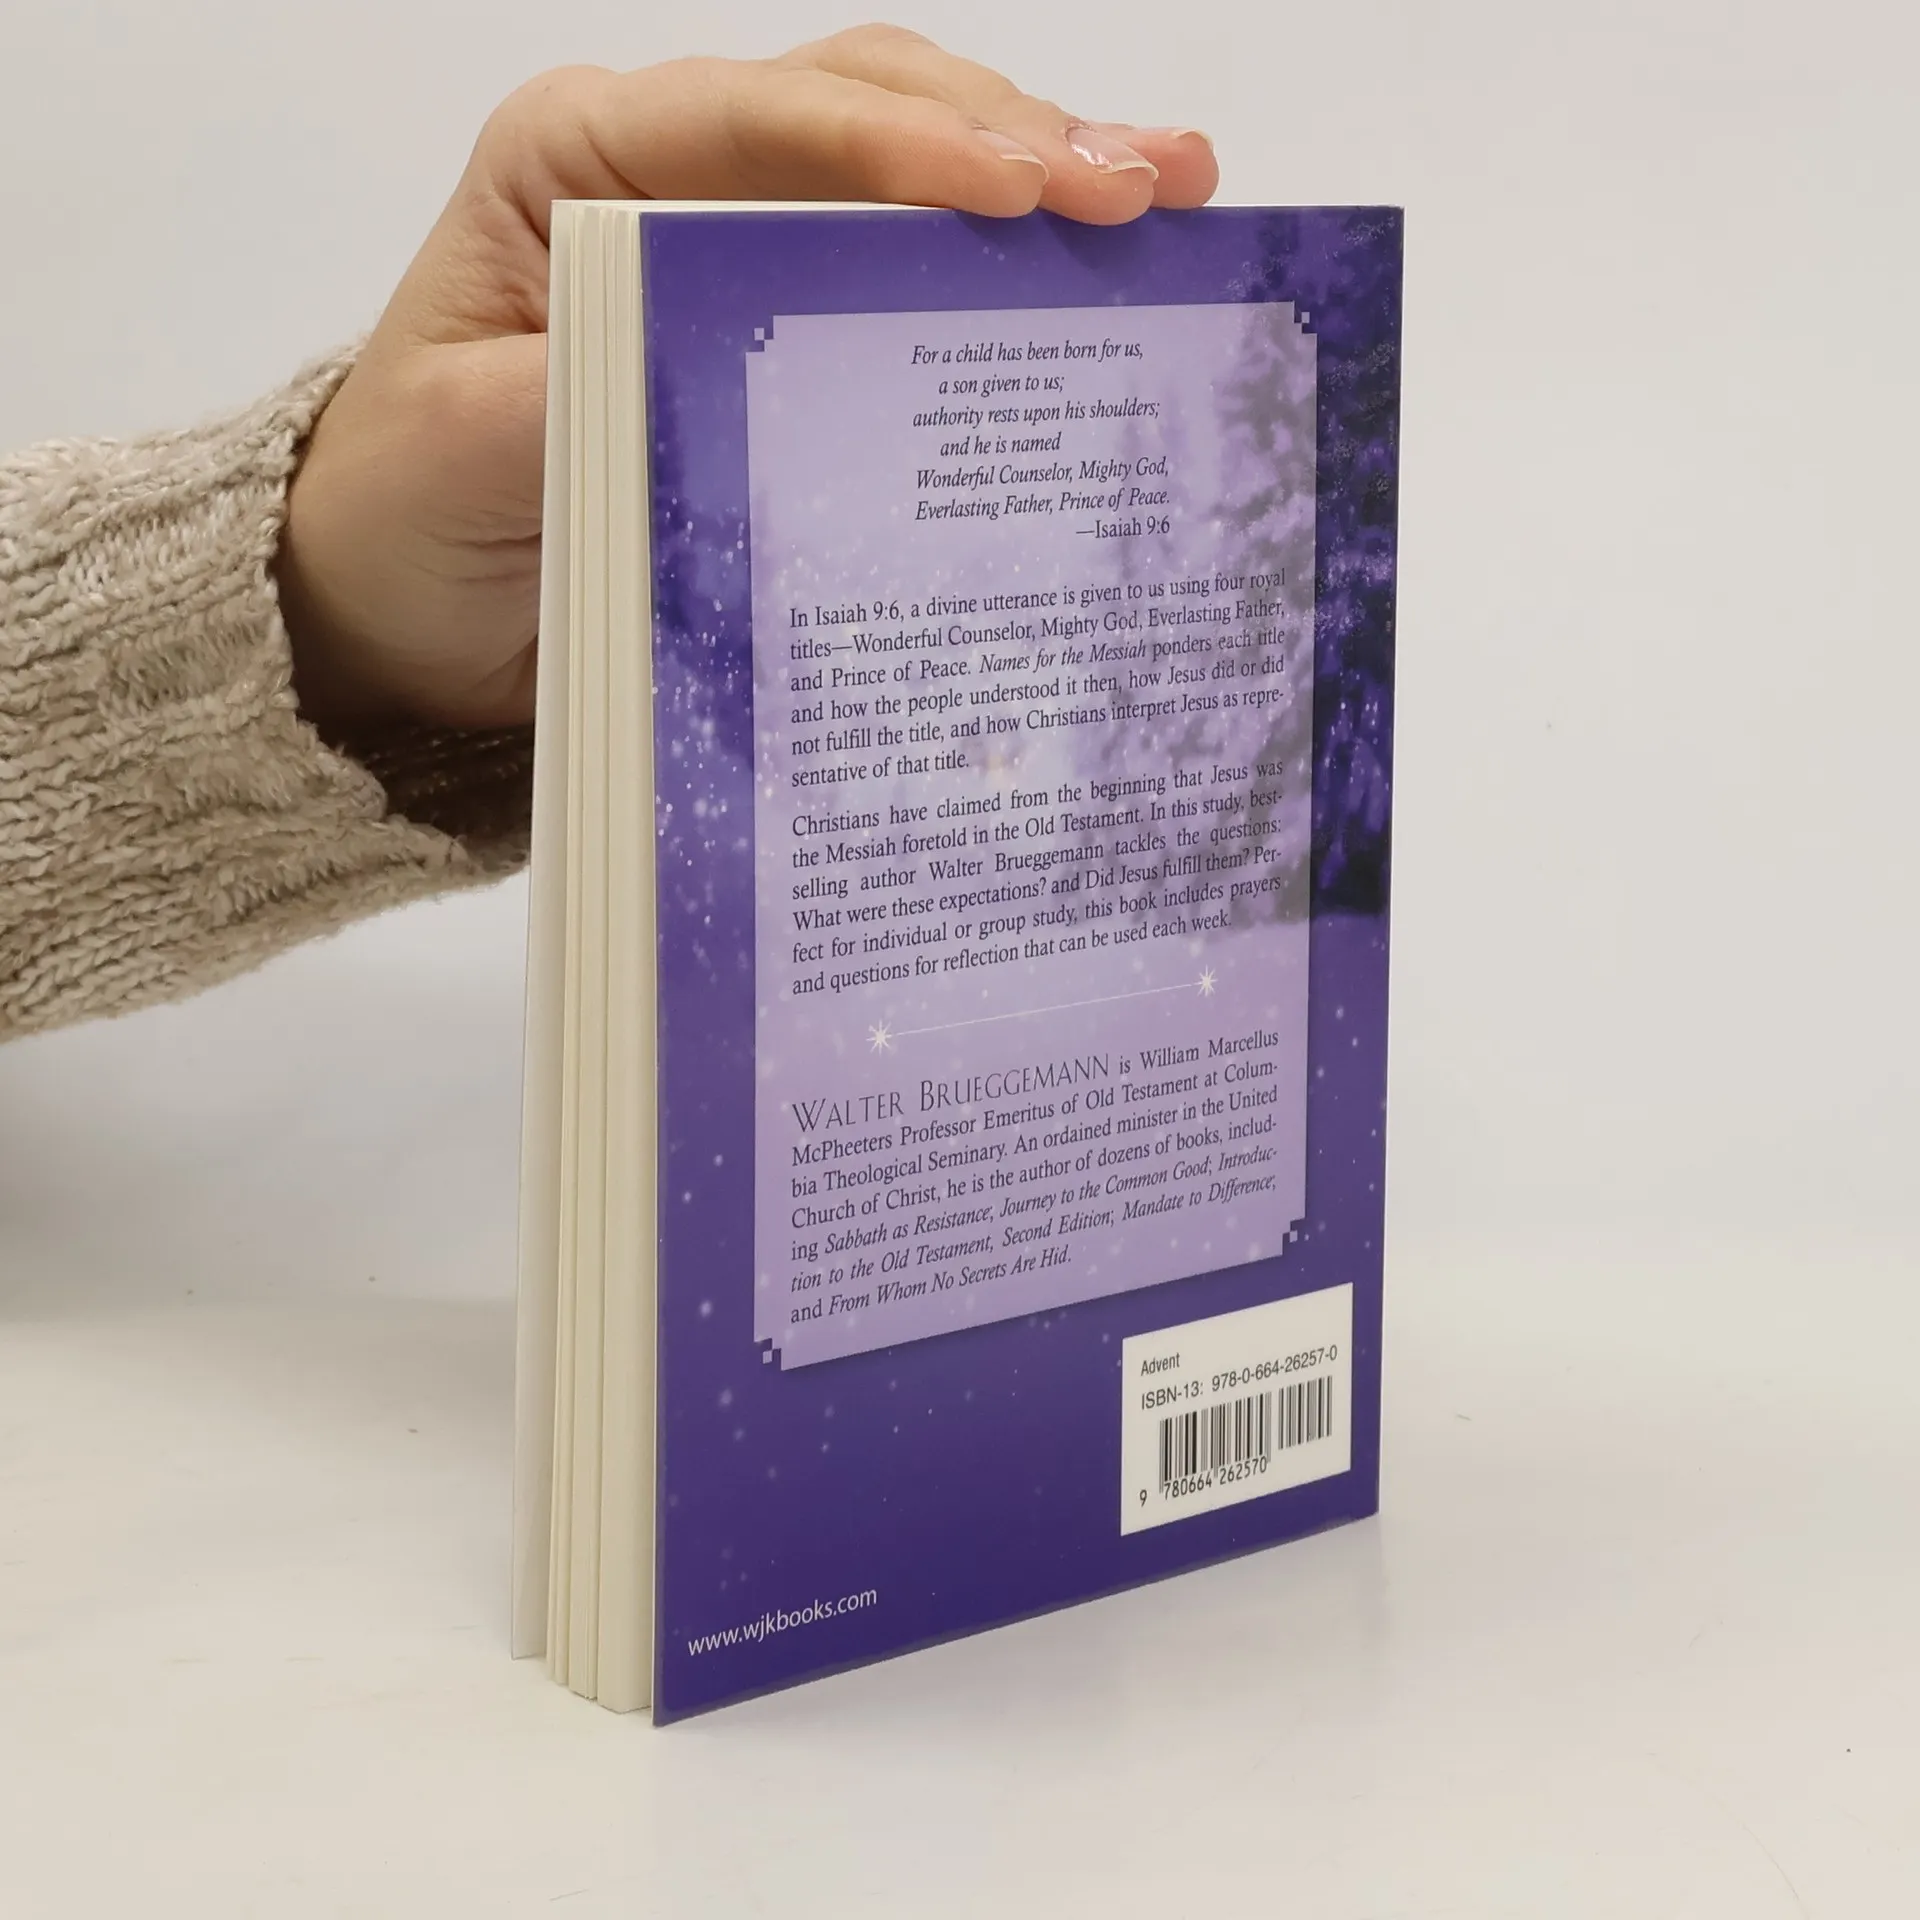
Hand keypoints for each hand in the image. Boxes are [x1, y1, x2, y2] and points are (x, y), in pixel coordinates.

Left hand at [276, 25, 1217, 732]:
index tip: (1025, 188)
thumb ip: (570, 393)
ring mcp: (730, 243)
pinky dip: (998, 270)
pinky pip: (899, 270)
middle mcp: (664, 176)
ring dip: (1038, 176)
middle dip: (1013, 138)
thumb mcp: (464, 455)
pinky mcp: (777, 323)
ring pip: (904, 168)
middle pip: (862, 111)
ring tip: (1172, 197)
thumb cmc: (408, 513)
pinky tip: (1099, 275)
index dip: (905, 146)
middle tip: (1149, 185)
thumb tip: (699, 358)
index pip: (764, 123)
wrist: (401, 601)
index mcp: (575, 163)